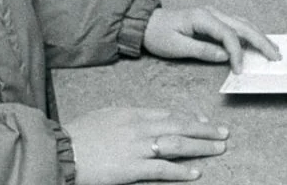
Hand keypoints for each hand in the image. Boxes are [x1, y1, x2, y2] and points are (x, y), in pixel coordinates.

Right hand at [65, 106, 227, 183]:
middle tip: (224, 132)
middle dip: (205, 130)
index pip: (170, 114)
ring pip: (178, 145)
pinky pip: (162, 169)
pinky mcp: (132, 168)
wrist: (62, 149)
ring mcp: (138, 147)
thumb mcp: (106, 115)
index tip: (205, 122)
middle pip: (180, 126)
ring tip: (219, 148)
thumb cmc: (80, 133)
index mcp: (133, 112)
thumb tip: (145, 119)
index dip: (191, 118)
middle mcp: (140, 127)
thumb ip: (128, 116)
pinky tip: (196, 173)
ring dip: (201, 147)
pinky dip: (181, 171)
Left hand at [144, 7, 279, 72]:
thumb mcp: (176, 47)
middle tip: (276, 56)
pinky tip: (257, 42)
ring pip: (242, 23)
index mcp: (202, 17)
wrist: (145, 23)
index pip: (229, 35)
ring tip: (273, 49)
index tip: (240, 70)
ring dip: (259, 36)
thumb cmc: (158, 35)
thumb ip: (201, 51)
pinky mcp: (213, 20)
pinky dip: (249, 34)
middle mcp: (211, 12)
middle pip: (242, 25)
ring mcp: (213, 14)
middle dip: (261, 41)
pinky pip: (236, 25)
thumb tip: (225, 56)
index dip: (237, 53)